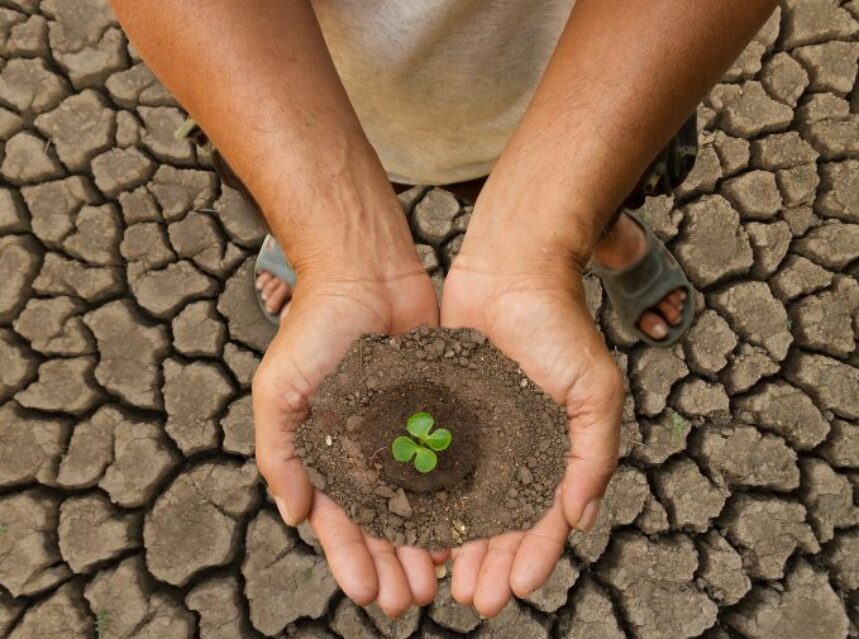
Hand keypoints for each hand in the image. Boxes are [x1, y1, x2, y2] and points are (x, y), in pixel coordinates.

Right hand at [253, 263, 445, 615]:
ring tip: (440, 581)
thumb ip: (280, 452)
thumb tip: (295, 515)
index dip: (350, 558)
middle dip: (392, 564)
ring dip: (425, 544)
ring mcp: (404, 433)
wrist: (367, 272)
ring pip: (419, 503)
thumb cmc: (315, 326)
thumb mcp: (280, 389)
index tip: (366, 594)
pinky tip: (468, 529)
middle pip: (381, 522)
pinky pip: (450, 464)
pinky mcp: (439, 412)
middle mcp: (366, 450)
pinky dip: (456, 499)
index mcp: (325, 451)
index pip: (337, 519)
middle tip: (410, 601)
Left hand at [440, 250, 623, 616]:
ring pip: (464, 502)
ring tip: (442, 581)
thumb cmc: (559, 325)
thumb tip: (581, 517)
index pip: (545, 517)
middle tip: (472, 600)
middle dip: (490, 563)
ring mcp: (478, 433)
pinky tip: (412, 529)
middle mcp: (515, 448)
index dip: (534, 556)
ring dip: (456, 544)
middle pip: (502, 521)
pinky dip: (425, 499)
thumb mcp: (595, 389)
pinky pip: (433, 465)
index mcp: (554, 449)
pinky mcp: (444, 413)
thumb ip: (594, 453)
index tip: (514, 590)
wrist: (510, 269)